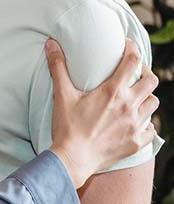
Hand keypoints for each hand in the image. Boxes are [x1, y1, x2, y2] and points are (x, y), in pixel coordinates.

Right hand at [47, 38, 158, 187]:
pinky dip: (146, 122)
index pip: (132, 61)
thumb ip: (58, 67)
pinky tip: (134, 121)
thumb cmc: (67, 126)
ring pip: (153, 103)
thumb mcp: (62, 94)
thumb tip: (51, 44)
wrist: (74, 159)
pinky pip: (151, 128)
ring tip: (134, 96)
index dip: (133, 48)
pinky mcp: (137, 142)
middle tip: (132, 73)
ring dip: (146, 97)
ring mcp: (136, 125)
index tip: (127, 45)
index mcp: (113, 91)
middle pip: (151, 81)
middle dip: (144, 72)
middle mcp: (129, 106)